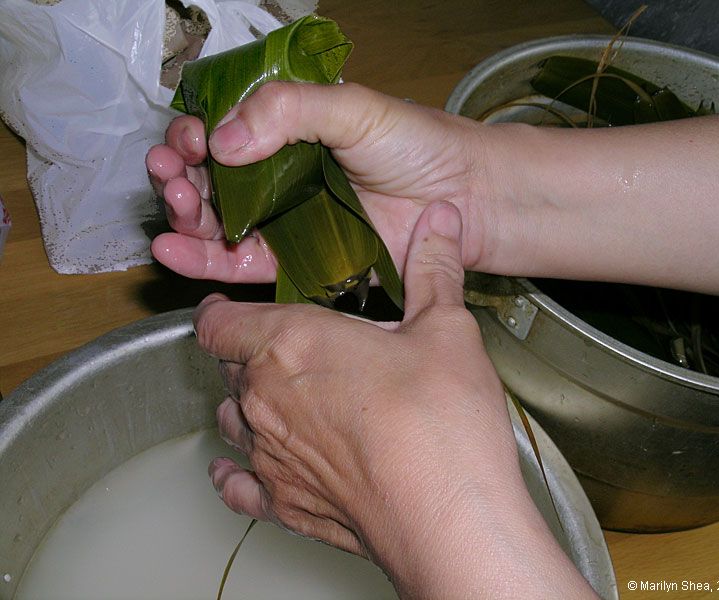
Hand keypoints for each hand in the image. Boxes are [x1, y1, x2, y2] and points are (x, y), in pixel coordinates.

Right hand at [147, 82, 495, 283]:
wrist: (464, 199)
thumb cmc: (418, 145)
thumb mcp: (350, 108)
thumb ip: (286, 110)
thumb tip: (222, 140)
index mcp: (288, 130)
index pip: (222, 130)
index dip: (196, 134)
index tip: (189, 139)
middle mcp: (280, 175)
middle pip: (210, 177)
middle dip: (181, 174)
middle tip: (173, 173)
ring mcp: (287, 220)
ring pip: (218, 221)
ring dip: (184, 214)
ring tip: (175, 205)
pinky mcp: (297, 262)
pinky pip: (241, 264)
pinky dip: (202, 260)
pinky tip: (172, 249)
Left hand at [193, 201, 593, 597]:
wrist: (447, 515)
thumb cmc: (441, 421)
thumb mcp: (446, 330)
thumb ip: (434, 269)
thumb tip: (439, 219)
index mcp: (292, 343)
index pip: (220, 322)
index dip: (219, 312)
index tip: (229, 309)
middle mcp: (265, 398)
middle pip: (229, 368)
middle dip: (248, 355)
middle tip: (285, 350)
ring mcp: (268, 455)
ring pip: (232, 420)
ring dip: (246, 406)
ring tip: (276, 400)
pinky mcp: (282, 504)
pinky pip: (237, 486)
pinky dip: (236, 473)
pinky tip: (241, 470)